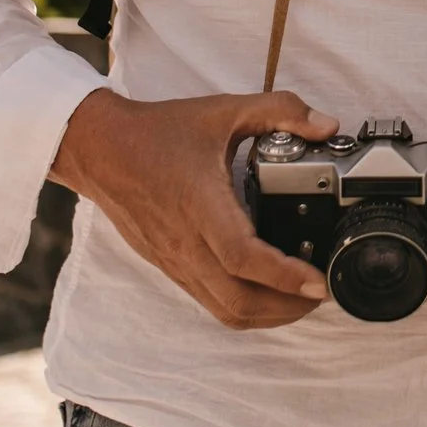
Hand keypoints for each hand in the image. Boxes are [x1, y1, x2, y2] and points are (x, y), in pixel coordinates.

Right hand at [50, 88, 339, 329]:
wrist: (99, 149)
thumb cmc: (159, 132)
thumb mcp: (224, 111)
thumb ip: (280, 111)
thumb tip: (327, 125)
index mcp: (201, 205)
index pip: (242, 257)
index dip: (284, 276)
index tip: (318, 280)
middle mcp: (187, 242)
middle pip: (238, 301)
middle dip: (287, 307)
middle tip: (321, 292)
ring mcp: (176, 260)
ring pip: (225, 310)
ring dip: (267, 315)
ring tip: (300, 299)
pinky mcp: (170, 266)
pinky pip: (210, 302)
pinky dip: (244, 307)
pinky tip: (266, 291)